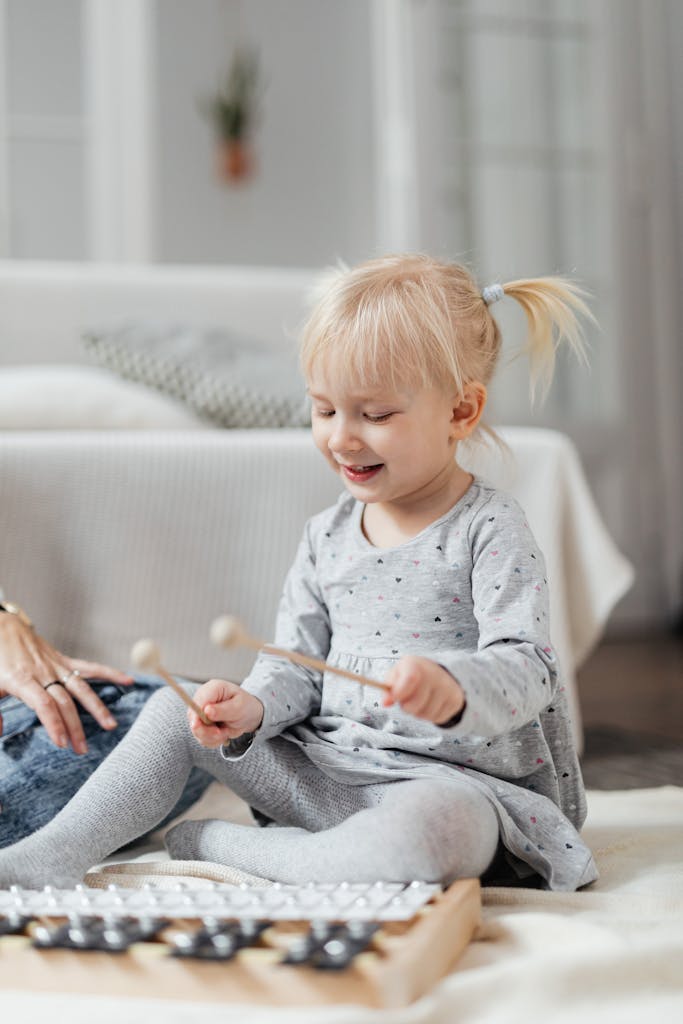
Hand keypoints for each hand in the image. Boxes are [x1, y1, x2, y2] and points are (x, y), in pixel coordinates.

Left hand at [0, 613, 132, 751]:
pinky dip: (110, 673)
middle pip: (65, 702)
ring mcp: (56, 666)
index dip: (54, 724)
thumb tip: (0, 733)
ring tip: (110, 725)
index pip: (44, 705)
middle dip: (75, 727)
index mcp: (22, 680)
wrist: (2, 628)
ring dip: (97, 708)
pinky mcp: (64, 661)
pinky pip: (90, 668)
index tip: (62, 743)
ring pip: (81, 688)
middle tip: (82, 750)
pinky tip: (128, 681)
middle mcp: (43, 673)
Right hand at [188, 678, 263, 748]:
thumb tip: (206, 711)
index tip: (200, 726)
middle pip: (193, 717)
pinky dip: (212, 740)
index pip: (198, 701)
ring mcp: (200, 712)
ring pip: (196, 730)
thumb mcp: (239, 707)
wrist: (248, 715)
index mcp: (212, 688)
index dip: (197, 715)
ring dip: (211, 736)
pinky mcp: (200, 724)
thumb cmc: (246, 706)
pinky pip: (201, 737)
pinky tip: (222, 734)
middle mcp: (203, 699)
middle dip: (206, 730)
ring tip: (226, 732)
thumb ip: (223, 710)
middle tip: (221, 734)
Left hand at [383, 655, 464, 724]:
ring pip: (426, 714)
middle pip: (415, 703)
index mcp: (416, 664)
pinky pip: (437, 718)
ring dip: (418, 713)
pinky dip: (431, 715)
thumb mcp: (397, 675)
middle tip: (407, 700)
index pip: (410, 679)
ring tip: (419, 701)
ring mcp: (447, 687)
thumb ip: (388, 688)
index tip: (395, 698)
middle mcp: (434, 674)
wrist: (437, 673)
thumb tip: (386, 703)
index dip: (400, 692)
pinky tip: (431, 704)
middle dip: (407, 707)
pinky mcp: (455, 700)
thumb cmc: (411, 675)